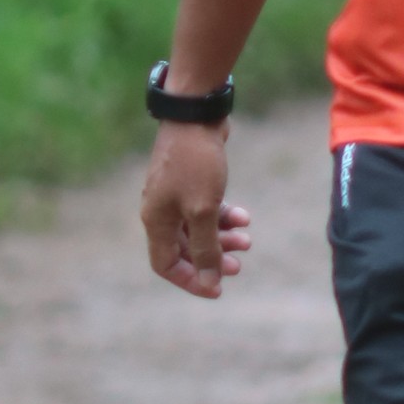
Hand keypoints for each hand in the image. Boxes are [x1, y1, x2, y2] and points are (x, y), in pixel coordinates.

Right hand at [142, 126, 249, 299]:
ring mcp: (174, 195)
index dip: (191, 281)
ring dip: (222, 238)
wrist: (196, 114)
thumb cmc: (196, 164)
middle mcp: (160, 210)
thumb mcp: (203, 211)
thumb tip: (210, 283)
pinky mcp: (190, 181)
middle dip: (211, 259)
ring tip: (247, 239)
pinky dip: (224, 216)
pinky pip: (205, 209)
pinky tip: (243, 216)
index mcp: (156, 221)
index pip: (166, 265)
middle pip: (184, 249)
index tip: (218, 289)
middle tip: (238, 266)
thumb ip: (206, 249)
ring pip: (197, 229)